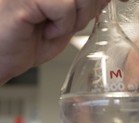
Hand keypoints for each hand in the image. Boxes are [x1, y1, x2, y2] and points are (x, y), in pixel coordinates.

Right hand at [0, 0, 126, 84]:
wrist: (1, 57)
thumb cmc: (26, 40)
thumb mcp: (63, 22)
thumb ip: (83, 7)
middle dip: (89, 8)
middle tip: (66, 22)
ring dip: (75, 17)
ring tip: (52, 27)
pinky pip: (65, 7)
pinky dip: (60, 25)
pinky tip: (44, 30)